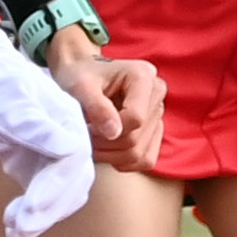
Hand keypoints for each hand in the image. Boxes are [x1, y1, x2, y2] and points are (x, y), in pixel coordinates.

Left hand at [0, 22, 94, 236]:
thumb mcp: (12, 100)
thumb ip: (37, 125)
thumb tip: (70, 149)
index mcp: (69, 122)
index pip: (71, 164)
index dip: (53, 191)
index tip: (31, 211)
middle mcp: (69, 140)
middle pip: (71, 184)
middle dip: (47, 212)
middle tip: (19, 232)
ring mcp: (55, 153)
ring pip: (61, 194)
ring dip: (40, 217)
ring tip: (14, 232)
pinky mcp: (39, 163)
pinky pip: (44, 193)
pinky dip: (32, 211)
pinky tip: (13, 222)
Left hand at [48, 30, 163, 174]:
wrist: (79, 74)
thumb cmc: (78, 76)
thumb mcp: (79, 86)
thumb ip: (96, 106)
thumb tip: (114, 133)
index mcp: (143, 76)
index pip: (136, 118)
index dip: (108, 130)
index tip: (86, 126)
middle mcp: (157, 93)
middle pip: (136, 138)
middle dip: (105, 144)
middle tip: (84, 136)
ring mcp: (158, 113)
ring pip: (141, 154)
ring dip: (111, 156)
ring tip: (91, 142)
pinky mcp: (155, 130)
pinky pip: (145, 160)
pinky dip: (122, 162)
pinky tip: (105, 149)